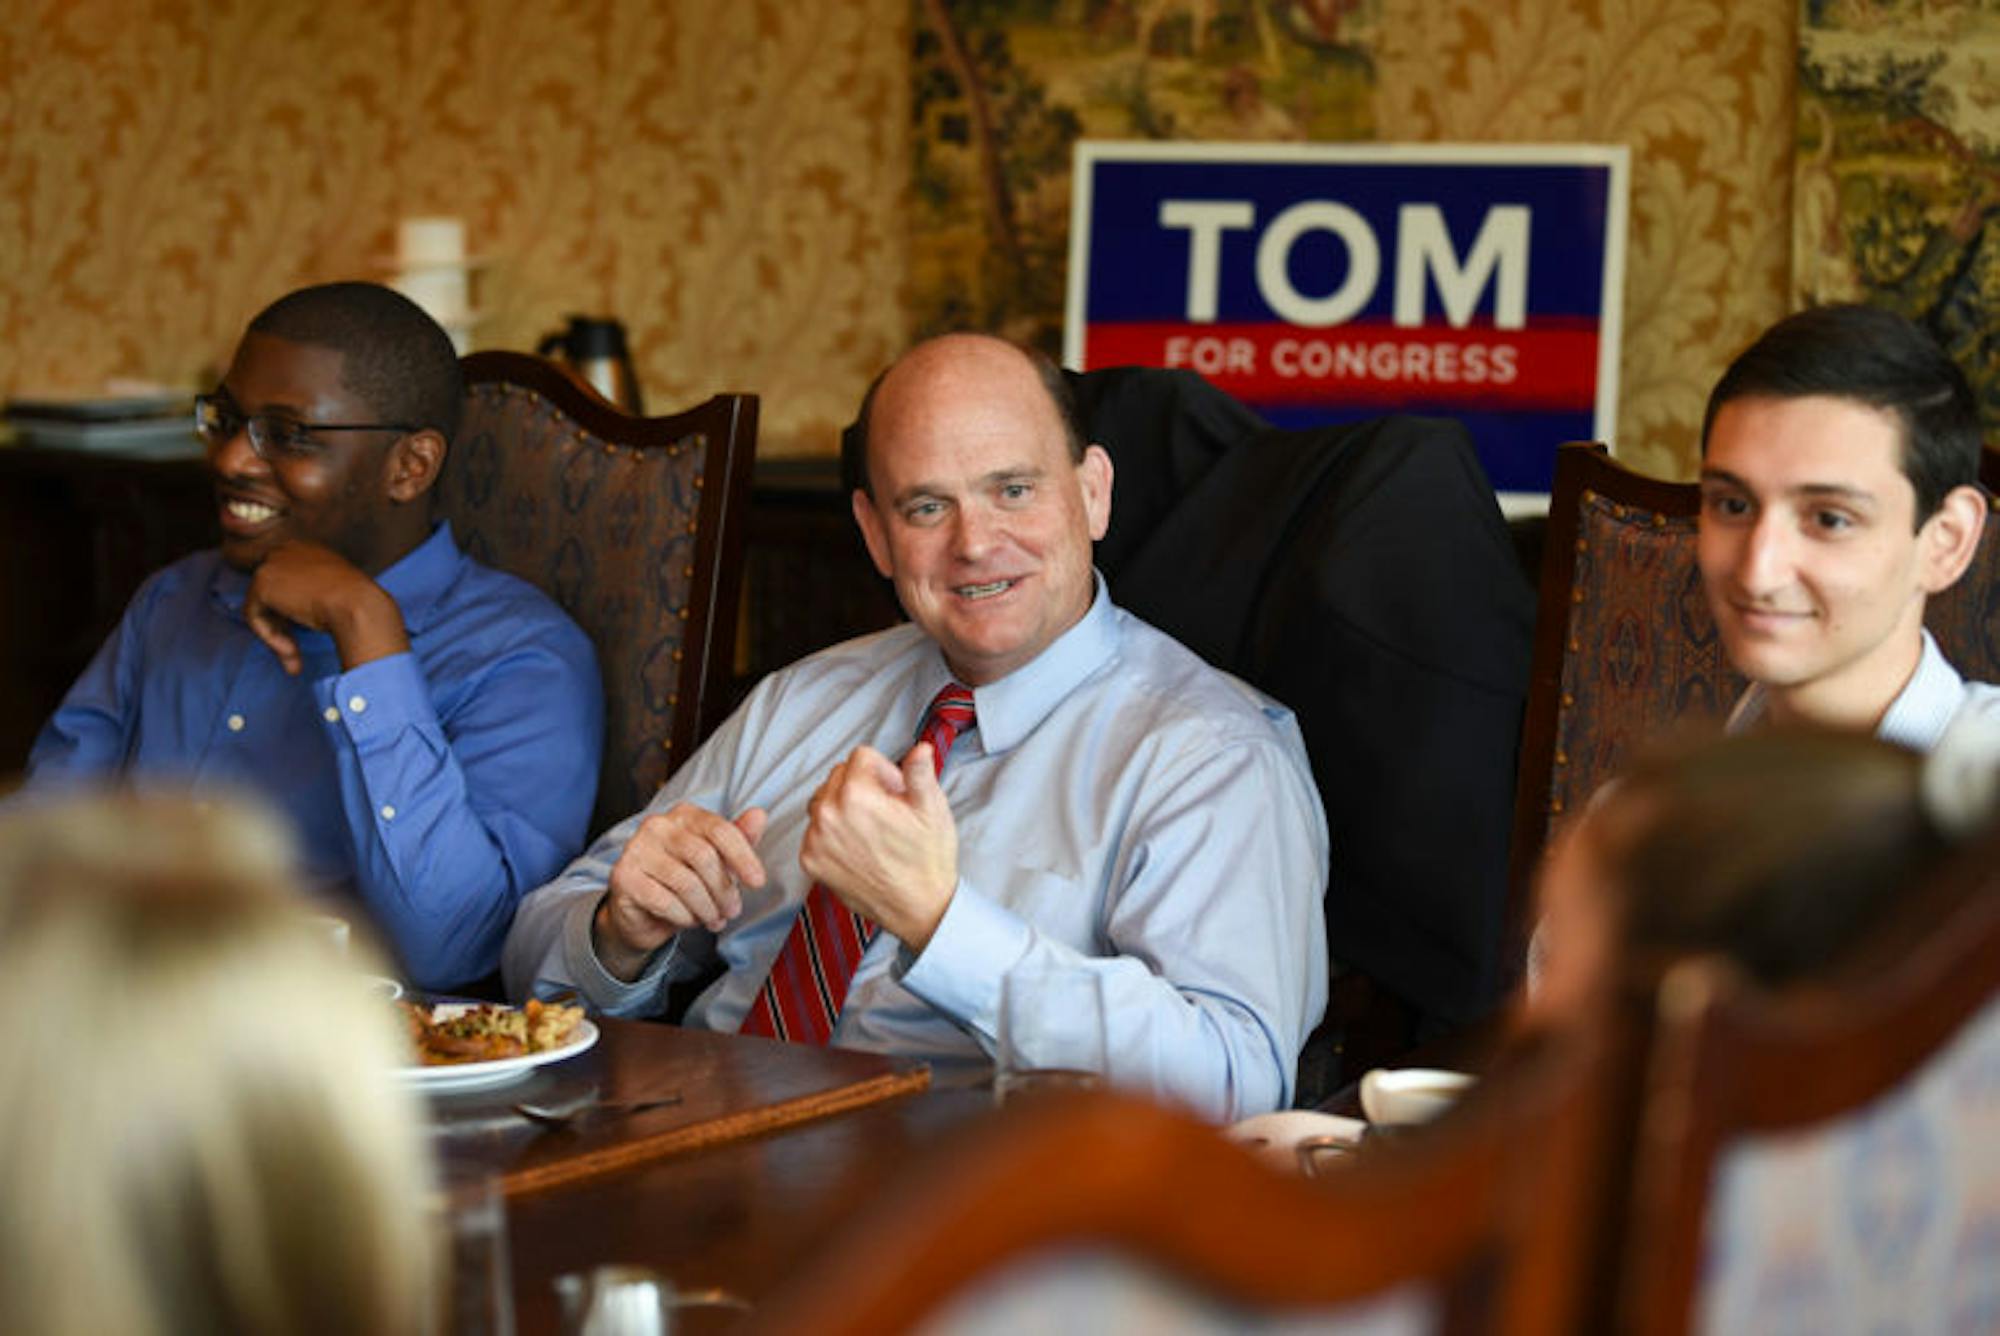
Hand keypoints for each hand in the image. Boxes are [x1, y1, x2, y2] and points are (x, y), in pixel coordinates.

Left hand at [243, 541, 408, 674]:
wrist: (359, 605)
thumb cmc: (358, 604)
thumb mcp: (338, 594)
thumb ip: (316, 598)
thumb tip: (297, 621)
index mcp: (309, 550)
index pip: (287, 583)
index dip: (291, 613)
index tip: (302, 635)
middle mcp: (288, 550)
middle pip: (271, 594)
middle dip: (280, 627)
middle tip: (294, 653)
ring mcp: (273, 564)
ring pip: (262, 608)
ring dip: (277, 636)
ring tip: (294, 657)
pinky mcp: (262, 582)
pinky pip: (254, 616)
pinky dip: (269, 637)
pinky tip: (291, 650)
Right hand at [594, 804, 768, 981]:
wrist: (642, 914)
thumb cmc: (683, 880)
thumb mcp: (716, 860)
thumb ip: (737, 838)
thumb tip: (759, 815)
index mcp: (684, 815)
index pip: (720, 830)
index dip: (743, 857)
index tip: (758, 882)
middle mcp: (658, 826)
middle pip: (704, 857)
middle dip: (724, 890)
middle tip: (732, 910)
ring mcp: (637, 850)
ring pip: (686, 882)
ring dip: (707, 908)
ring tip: (714, 919)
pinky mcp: (624, 877)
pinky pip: (664, 900)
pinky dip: (684, 916)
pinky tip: (689, 920)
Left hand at [799, 743, 956, 951]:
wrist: (919, 909)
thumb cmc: (928, 859)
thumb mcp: (932, 808)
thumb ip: (920, 772)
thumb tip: (919, 748)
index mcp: (857, 794)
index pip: (861, 756)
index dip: (884, 771)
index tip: (897, 792)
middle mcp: (828, 814)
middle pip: (838, 775)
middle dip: (861, 786)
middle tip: (886, 813)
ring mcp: (816, 839)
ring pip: (824, 801)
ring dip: (843, 807)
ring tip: (870, 830)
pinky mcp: (810, 860)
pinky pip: (816, 829)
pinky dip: (832, 832)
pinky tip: (857, 847)